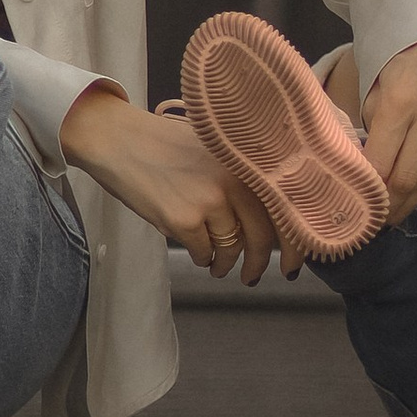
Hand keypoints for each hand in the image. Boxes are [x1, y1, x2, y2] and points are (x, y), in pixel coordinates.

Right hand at [58, 85, 280, 279]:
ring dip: (226, 264)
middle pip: (263, 238)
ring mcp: (210, 201)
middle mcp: (236, 180)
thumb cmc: (165, 146)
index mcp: (247, 162)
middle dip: (259, 264)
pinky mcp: (184, 220)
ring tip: (218, 265)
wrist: (119, 140)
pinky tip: (197, 252)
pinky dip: (202, 258)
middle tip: (252, 276)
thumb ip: (242, 182)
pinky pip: (204, 252)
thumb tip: (269, 225)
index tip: (293, 267)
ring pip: (232, 248)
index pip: (286, 211)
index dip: (296, 246)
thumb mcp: (215, 153)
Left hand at [360, 32, 416, 221]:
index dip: (369, 194)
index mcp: (401, 102)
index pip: (382, 166)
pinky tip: (415, 187)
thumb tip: (364, 165)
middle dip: (389, 208)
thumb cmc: (402, 48)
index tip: (357, 208)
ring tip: (392, 211)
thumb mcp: (375, 81)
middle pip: (409, 181)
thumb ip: (371, 124)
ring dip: (411, 200)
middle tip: (374, 222)